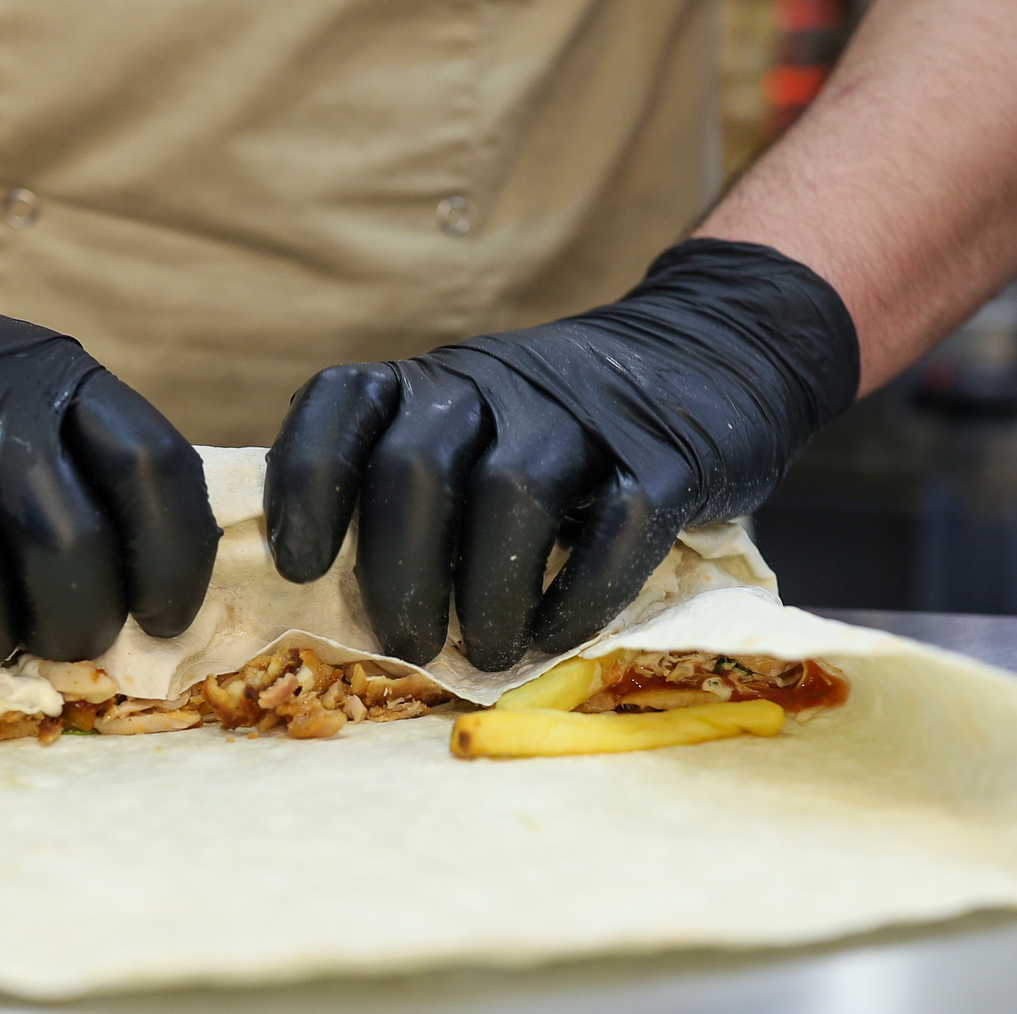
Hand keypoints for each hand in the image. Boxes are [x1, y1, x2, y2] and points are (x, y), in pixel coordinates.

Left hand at [262, 239, 859, 669]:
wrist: (714, 356)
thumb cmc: (562, 431)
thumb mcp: (474, 429)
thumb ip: (407, 486)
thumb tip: (324, 594)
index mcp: (434, 382)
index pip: (343, 402)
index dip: (307, 481)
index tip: (301, 564)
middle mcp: (496, 383)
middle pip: (418, 464)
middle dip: (399, 569)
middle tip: (404, 644)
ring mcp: (585, 412)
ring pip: (511, 490)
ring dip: (487, 590)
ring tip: (485, 653)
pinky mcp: (667, 454)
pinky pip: (618, 522)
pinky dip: (581, 592)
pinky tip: (557, 636)